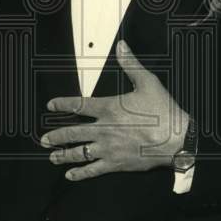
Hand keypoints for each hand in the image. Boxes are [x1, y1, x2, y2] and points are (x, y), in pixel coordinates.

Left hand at [41, 40, 188, 181]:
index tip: (50, 105)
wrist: (176, 139)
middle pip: (73, 133)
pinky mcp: (116, 163)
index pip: (79, 105)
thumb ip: (130, 64)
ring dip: (63, 155)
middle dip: (56, 136)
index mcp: (109, 108)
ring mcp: (108, 148)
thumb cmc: (163, 110)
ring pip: (79, 153)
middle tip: (44, 139)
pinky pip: (93, 169)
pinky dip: (81, 173)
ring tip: (52, 157)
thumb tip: (121, 45)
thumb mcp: (147, 82)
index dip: (63, 104)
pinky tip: (71, 175)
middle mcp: (104, 129)